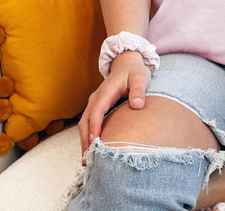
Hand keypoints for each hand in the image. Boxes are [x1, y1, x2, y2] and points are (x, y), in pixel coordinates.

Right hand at [77, 50, 150, 165]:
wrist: (127, 63)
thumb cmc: (135, 71)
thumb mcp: (141, 78)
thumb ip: (139, 91)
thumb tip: (137, 106)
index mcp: (106, 91)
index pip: (97, 111)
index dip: (95, 127)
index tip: (95, 142)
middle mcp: (96, 98)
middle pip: (86, 121)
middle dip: (85, 140)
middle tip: (88, 159)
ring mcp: (95, 102)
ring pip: (84, 123)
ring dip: (84, 140)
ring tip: (87, 160)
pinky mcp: (96, 106)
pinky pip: (88, 122)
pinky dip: (87, 135)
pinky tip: (90, 148)